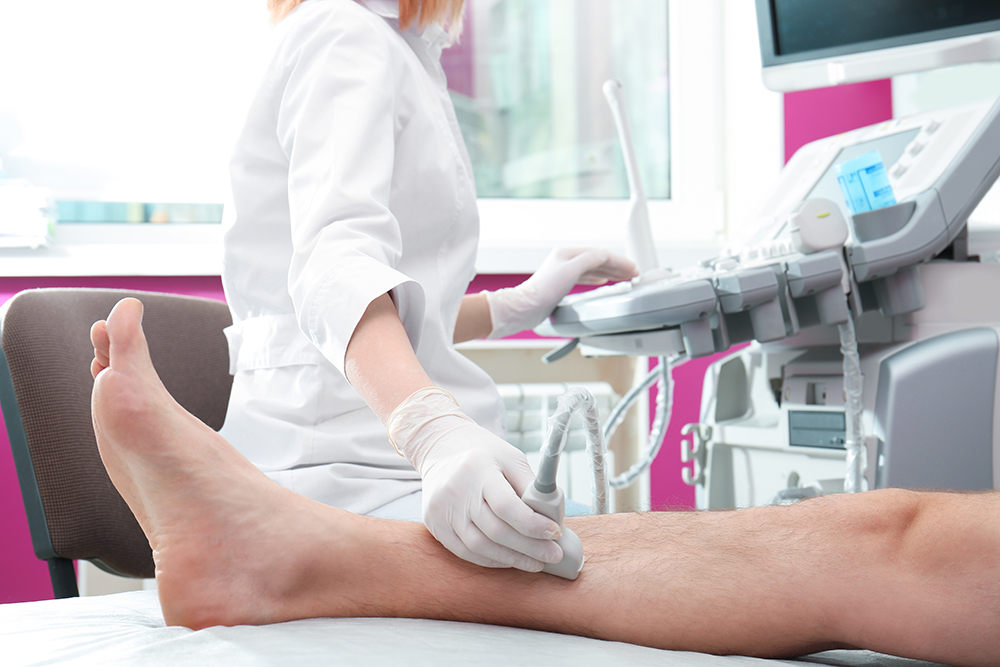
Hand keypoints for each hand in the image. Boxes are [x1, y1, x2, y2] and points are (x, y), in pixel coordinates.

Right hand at [387, 387, 563, 569]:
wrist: (440, 448)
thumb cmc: (482, 452)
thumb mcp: (510, 458)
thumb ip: (529, 486)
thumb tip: (552, 518)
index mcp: (477, 468)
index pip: (506, 506)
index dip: (533, 525)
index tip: (554, 533)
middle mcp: (456, 491)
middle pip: (495, 531)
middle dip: (529, 548)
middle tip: (553, 555)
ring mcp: (441, 510)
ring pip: (479, 546)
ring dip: (511, 559)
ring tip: (535, 562)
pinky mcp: (434, 523)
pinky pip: (464, 551)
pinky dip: (490, 560)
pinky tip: (509, 559)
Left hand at [486, 247, 637, 337]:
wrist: (526, 308)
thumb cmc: (544, 290)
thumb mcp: (573, 270)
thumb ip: (592, 260)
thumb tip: (606, 256)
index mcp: (567, 252)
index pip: (600, 253)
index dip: (619, 261)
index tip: (632, 268)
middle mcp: (565, 260)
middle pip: (597, 260)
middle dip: (617, 266)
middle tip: (633, 273)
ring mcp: (563, 272)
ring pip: (592, 269)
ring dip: (610, 272)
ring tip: (623, 277)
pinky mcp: (561, 285)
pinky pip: (585, 277)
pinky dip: (597, 277)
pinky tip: (602, 280)